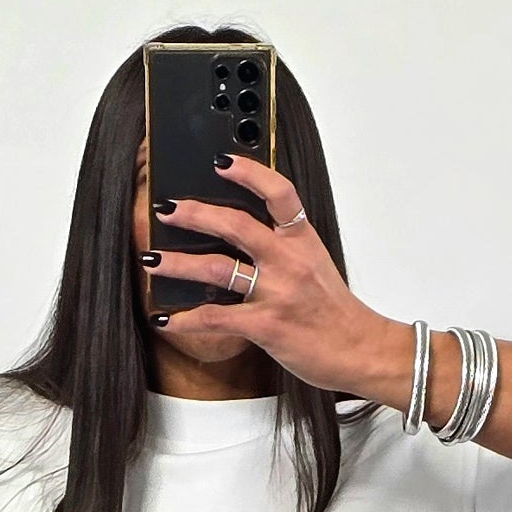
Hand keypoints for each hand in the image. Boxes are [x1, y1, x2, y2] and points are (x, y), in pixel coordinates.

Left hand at [145, 153, 397, 398]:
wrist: (360, 350)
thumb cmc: (336, 312)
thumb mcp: (315, 266)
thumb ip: (284, 247)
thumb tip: (241, 236)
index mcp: (302, 240)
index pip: (279, 193)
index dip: (249, 173)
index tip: (221, 161)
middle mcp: (288, 261)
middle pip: (236, 225)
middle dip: (194, 214)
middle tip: (166, 209)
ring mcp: (276, 292)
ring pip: (217, 268)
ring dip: (178, 263)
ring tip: (151, 260)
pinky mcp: (266, 326)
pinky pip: (216, 318)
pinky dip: (185, 319)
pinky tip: (165, 319)